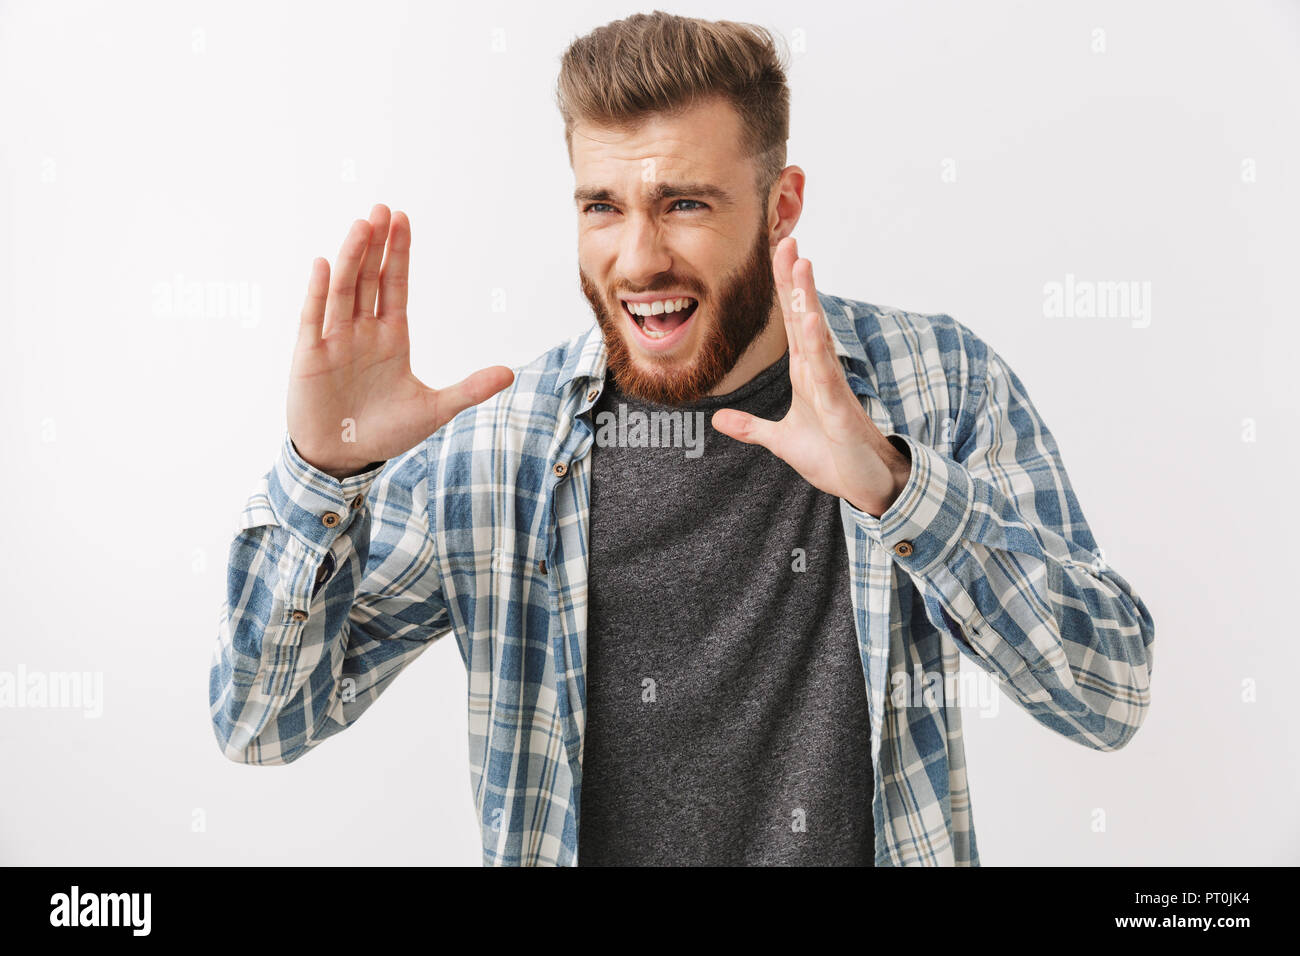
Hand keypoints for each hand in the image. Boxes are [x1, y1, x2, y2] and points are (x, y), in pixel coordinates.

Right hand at [287, 204, 513, 479]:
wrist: (343, 458)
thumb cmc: (385, 433)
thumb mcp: (433, 411)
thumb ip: (469, 390)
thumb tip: (509, 373)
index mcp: (391, 337)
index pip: (394, 286)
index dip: (397, 253)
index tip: (402, 219)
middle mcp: (362, 331)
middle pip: (368, 278)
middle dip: (375, 245)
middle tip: (383, 209)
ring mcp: (335, 340)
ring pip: (343, 290)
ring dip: (351, 257)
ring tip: (361, 225)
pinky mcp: (310, 357)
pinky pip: (314, 318)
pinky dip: (318, 292)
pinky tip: (324, 264)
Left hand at [711, 236, 911, 516]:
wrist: (865, 485)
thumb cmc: (833, 458)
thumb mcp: (781, 441)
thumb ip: (750, 428)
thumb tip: (718, 419)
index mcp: (806, 373)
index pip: (792, 323)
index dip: (783, 290)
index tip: (777, 254)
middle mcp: (820, 371)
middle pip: (804, 317)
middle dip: (794, 280)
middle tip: (788, 239)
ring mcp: (832, 387)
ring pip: (817, 336)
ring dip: (808, 300)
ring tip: (801, 265)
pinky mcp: (840, 409)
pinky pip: (827, 374)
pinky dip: (818, 347)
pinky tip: (811, 322)